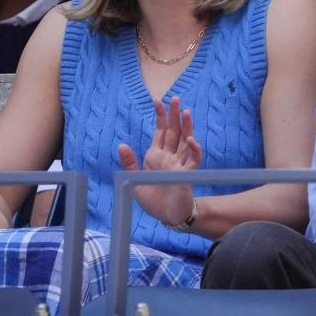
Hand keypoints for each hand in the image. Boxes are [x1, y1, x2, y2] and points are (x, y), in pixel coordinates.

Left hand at [117, 96, 202, 226]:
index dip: (159, 116)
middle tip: (174, 98)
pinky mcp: (187, 175)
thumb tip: (121, 145)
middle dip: (173, 115)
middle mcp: (170, 157)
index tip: (157, 100)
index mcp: (156, 156)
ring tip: (185, 111)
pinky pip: (194, 160)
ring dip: (186, 126)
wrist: (167, 217)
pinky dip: (194, 149)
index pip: (160, 131)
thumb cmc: (153, 200)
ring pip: (186, 141)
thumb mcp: (135, 180)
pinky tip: (190, 140)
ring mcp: (180, 164)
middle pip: (174, 131)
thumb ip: (130, 163)